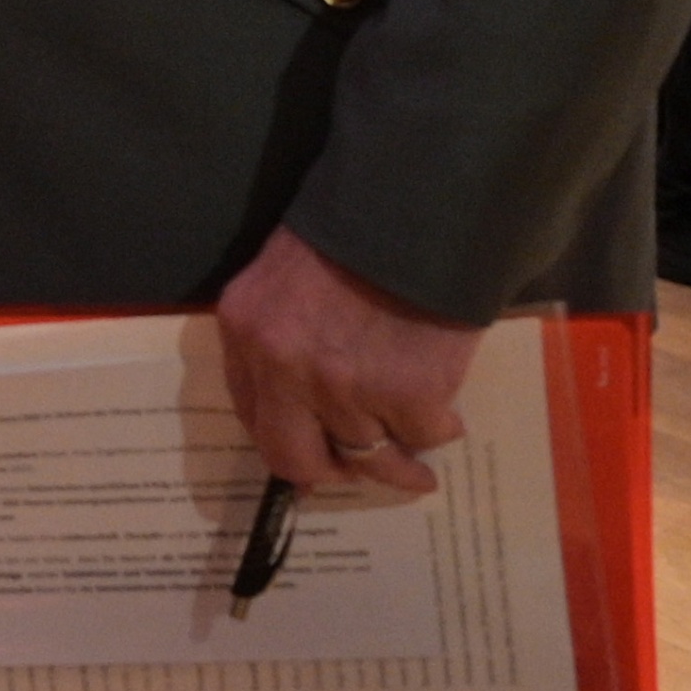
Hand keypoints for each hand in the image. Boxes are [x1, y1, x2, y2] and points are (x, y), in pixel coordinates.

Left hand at [216, 225, 482, 497]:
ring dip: (397, 459)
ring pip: (367, 454)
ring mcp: (344, 386)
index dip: (285, 443)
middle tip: (356, 474)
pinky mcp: (408, 396)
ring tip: (418, 465)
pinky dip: (437, 429)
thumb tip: (299, 415)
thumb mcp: (284, 280)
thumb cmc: (354, 240)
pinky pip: (422, 436)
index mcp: (245, 331)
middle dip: (330, 474)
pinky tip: (445, 412)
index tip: (309, 462)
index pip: (252, 416)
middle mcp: (284, 367)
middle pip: (295, 456)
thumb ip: (278, 341)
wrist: (419, 215)